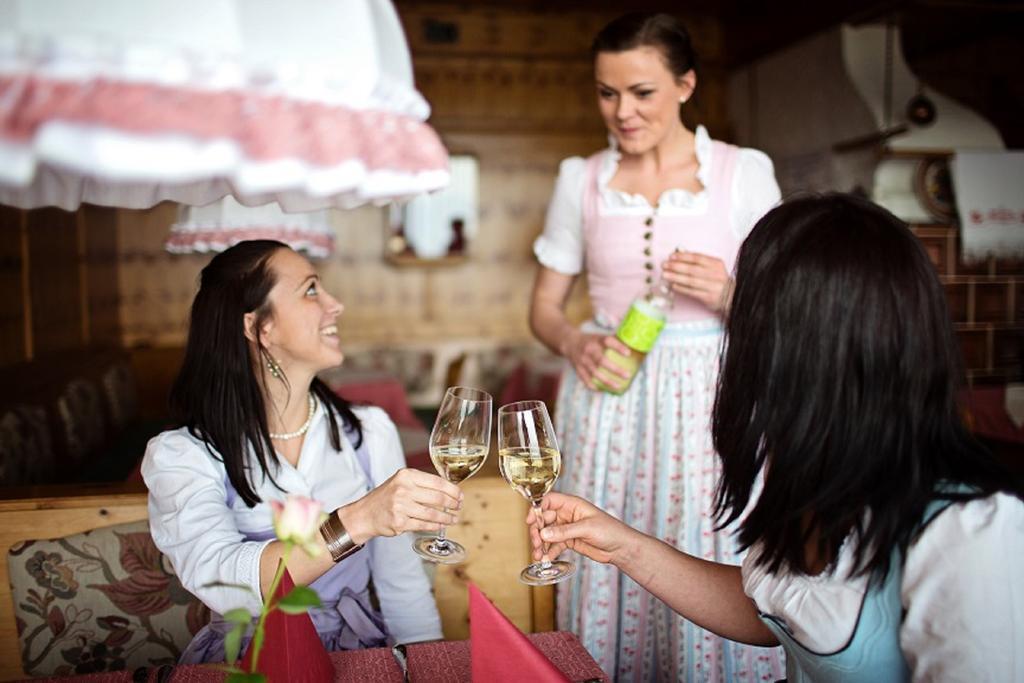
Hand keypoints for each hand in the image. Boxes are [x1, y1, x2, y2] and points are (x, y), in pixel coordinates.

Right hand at [338, 468, 462, 544]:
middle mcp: (403, 489)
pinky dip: (435, 526)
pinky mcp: (399, 523)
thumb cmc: (386, 497)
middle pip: (438, 498)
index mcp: (406, 475)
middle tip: (458, 507)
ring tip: (453, 519)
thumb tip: (449, 490)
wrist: (364, 514)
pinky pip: (424, 525)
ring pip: (433, 514)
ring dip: (447, 518)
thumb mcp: (401, 482)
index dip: (453, 490)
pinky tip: (441, 525)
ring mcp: (401, 506)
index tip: (460, 496)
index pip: (437, 482)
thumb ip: (422, 484)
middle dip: (453, 504)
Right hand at [527, 492, 635, 565]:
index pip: (549, 501)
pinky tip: (545, 560)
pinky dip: (548, 552)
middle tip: (536, 542)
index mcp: (572, 504)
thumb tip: (544, 533)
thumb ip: (564, 531)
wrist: (620, 548)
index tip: (530, 521)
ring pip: (547, 534)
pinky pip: (553, 545)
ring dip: (541, 544)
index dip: (537, 509)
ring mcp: (567, 529)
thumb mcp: (586, 528)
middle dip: (537, 531)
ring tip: (538, 556)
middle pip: (544, 519)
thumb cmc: (609, 530)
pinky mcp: (569, 541)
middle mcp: (567, 515)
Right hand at [563, 329, 633, 391]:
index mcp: (596, 339)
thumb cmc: (590, 340)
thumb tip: (633, 345)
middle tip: (627, 375)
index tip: (628, 353)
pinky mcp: (577, 368)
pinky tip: (602, 390)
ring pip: (594, 372)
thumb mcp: (599, 336)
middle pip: (601, 360)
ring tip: (618, 386)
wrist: (569, 342)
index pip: (607, 341)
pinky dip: (594, 386)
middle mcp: (588, 349)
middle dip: (615, 369)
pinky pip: (585, 379)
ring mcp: (582, 360)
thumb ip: (613, 341)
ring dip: (607, 381)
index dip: (618, 347)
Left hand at [662, 251, 733, 313]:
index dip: (683, 256)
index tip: (671, 256)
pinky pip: (692, 292)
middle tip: (665, 265)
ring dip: (676, 277)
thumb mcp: (713, 267)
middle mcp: (715, 274)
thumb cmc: (718, 280)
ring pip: (691, 281)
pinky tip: (673, 285)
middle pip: (692, 269)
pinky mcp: (709, 297)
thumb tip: (680, 253)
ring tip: (665, 275)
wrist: (732, 296)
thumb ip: (698, 261)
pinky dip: (681, 288)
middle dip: (676, 266)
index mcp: (716, 264)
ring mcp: (712, 286)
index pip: (697, 258)